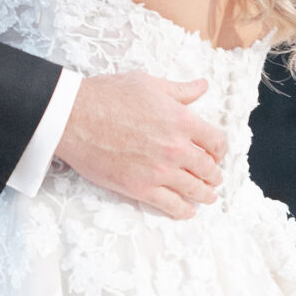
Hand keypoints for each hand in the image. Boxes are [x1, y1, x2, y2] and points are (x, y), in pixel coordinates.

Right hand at [57, 72, 225, 218]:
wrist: (75, 118)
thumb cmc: (108, 96)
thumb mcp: (149, 84)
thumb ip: (180, 90)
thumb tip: (202, 86)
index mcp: (182, 120)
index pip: (216, 141)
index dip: (219, 149)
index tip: (217, 153)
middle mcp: (176, 148)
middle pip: (208, 168)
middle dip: (213, 174)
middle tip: (213, 177)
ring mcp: (160, 171)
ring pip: (194, 189)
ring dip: (205, 194)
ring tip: (208, 197)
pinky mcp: (140, 188)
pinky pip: (171, 205)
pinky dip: (183, 210)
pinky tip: (188, 211)